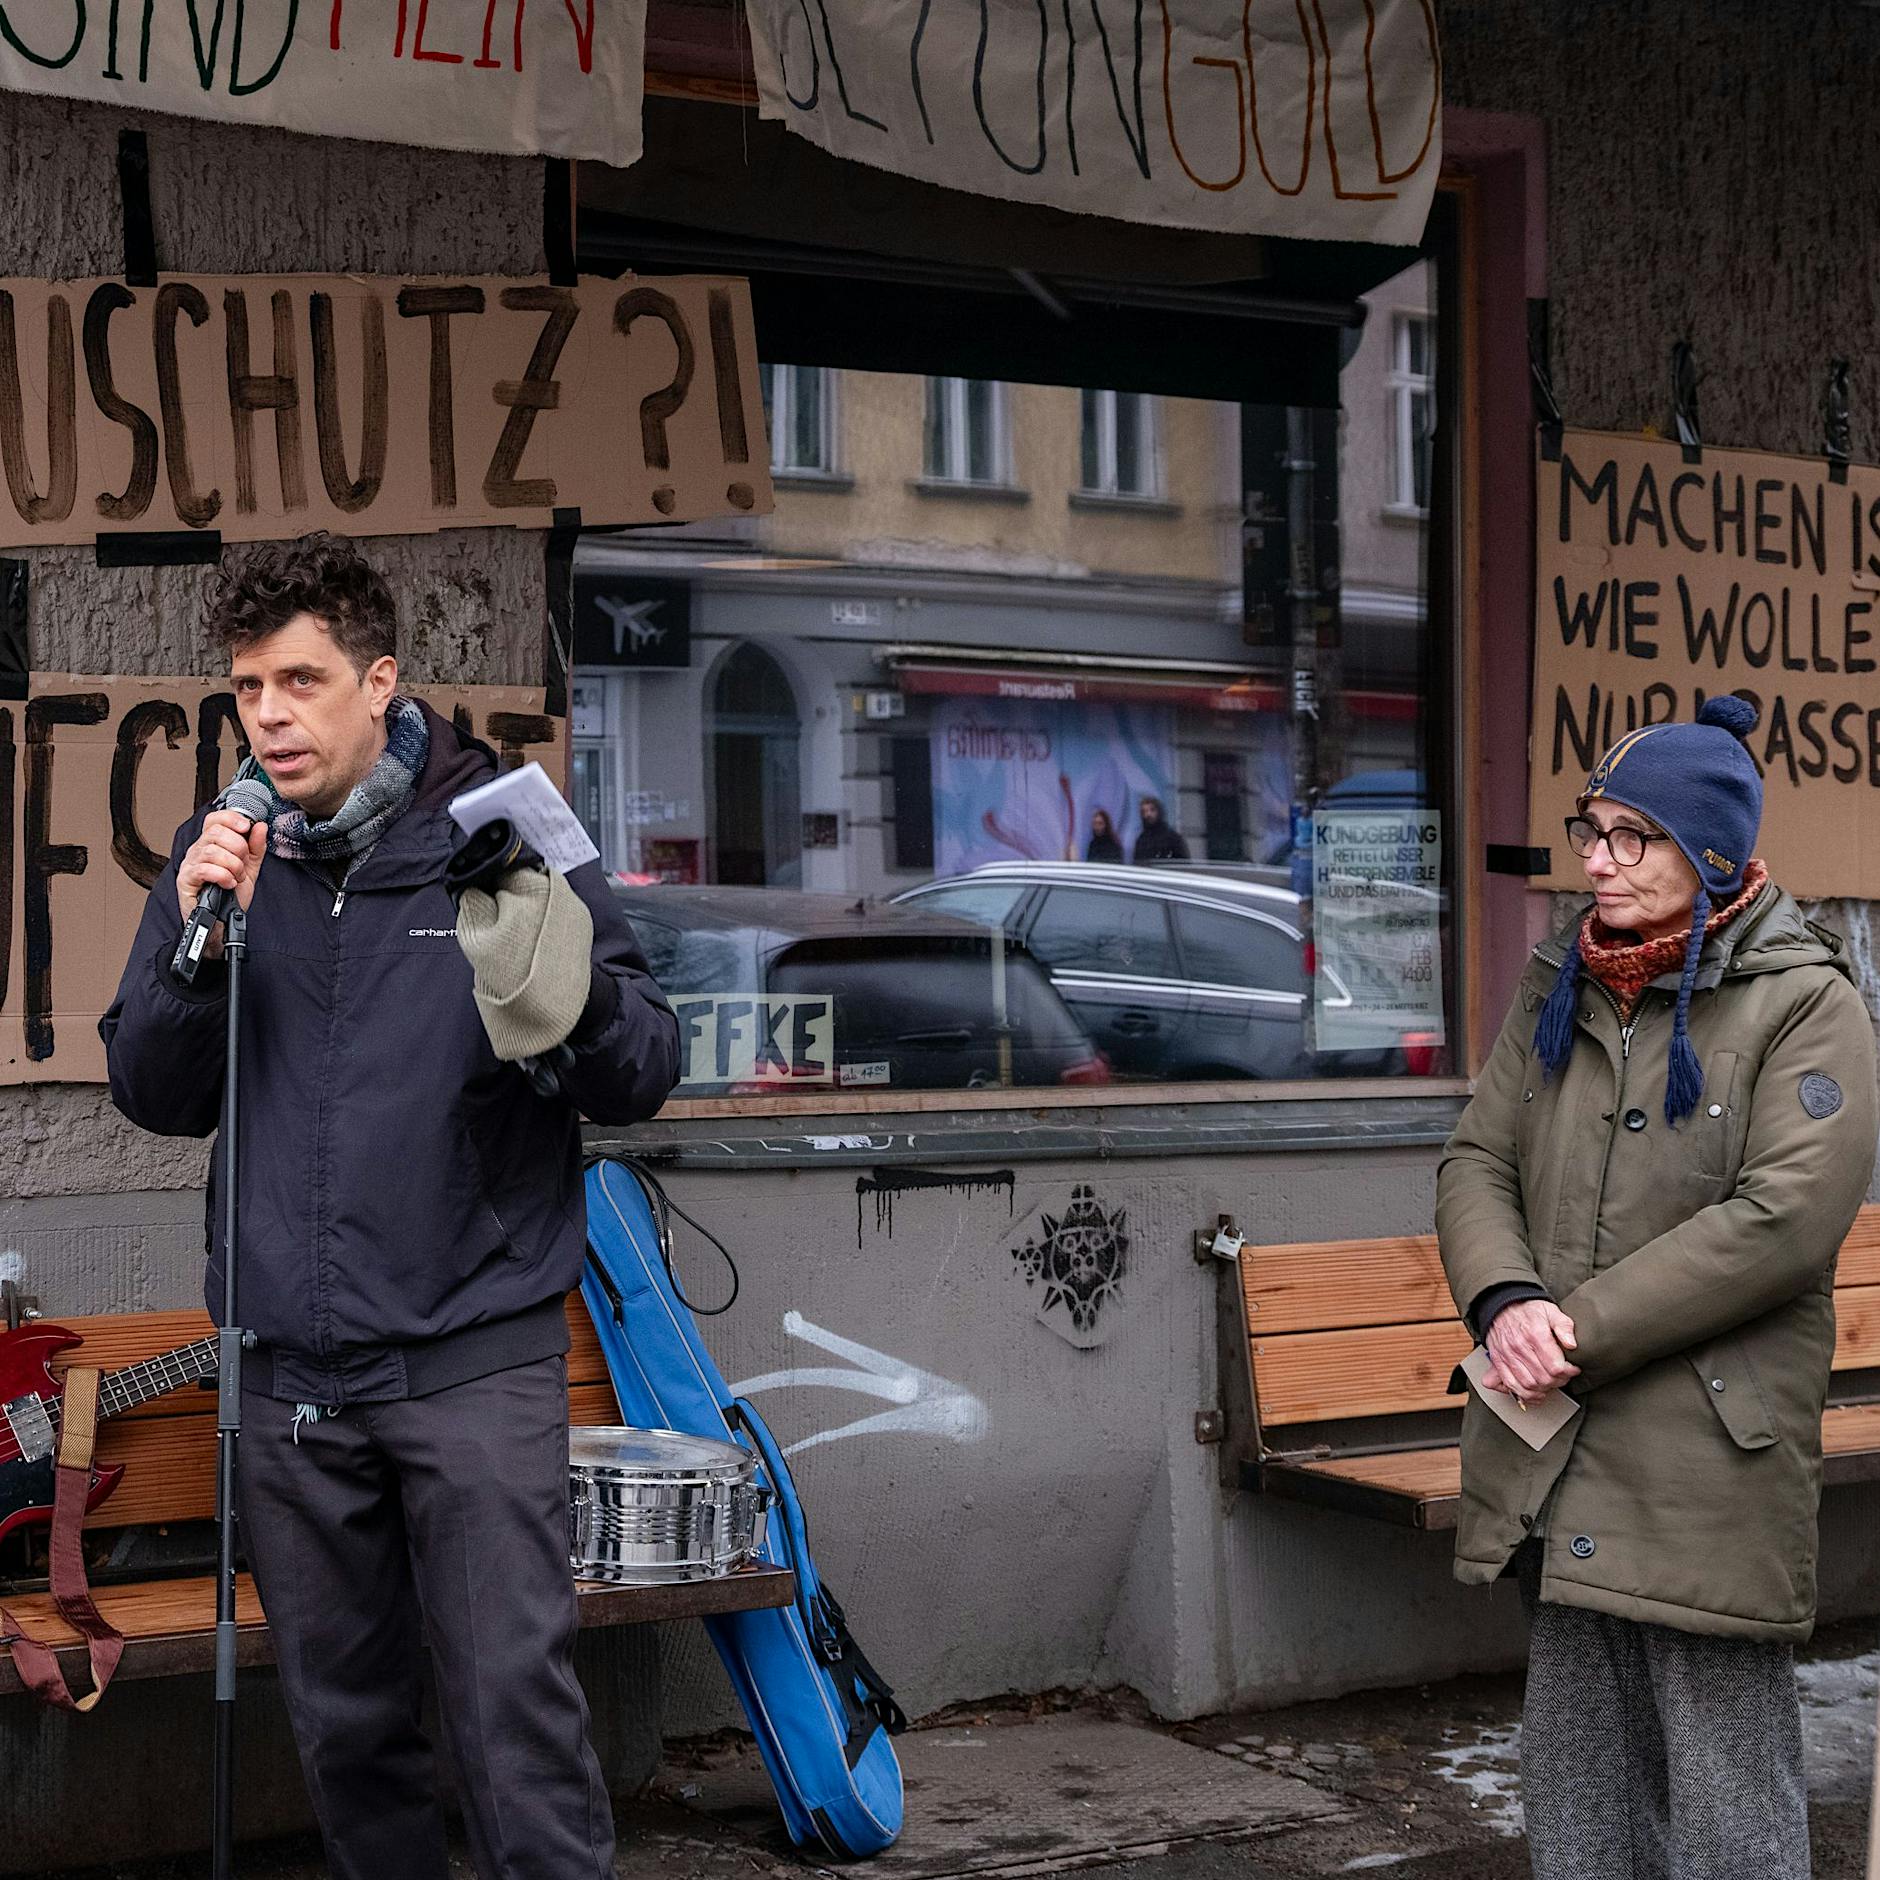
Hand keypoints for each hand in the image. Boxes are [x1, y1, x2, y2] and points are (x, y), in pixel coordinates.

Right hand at [175, 810, 266, 963]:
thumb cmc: (231, 896)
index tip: (246, 827)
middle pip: (215, 832)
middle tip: (243, 864)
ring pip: (211, 850)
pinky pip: (204, 869)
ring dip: (232, 865)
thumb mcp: (250, 868)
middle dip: (238, 847)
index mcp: (212, 844)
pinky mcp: (186, 881)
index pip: (215, 819)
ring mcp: (190, 865)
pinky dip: (222, 875)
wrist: (224, 922)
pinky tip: (229, 884)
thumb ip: (256, 847)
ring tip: (236, 877)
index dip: (231, 818)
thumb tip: (260, 826)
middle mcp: (198, 851)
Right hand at [1481, 1300, 1579, 1402]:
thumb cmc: (1528, 1310)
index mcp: (1535, 1335)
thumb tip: (1572, 1344)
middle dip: (1559, 1381)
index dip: (1569, 1372)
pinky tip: (1535, 1393)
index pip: (1556, 1367)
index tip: (1573, 1368)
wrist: (1501, 1305)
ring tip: (1551, 1383)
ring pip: (1529, 1386)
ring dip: (1544, 1389)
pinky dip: (1525, 1394)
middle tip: (1564, 1375)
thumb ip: (1564, 1326)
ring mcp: (1508, 1356)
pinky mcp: (1499, 1361)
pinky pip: (1511, 1385)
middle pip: (1544, 1379)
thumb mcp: (1551, 1311)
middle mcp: (1520, 1348)